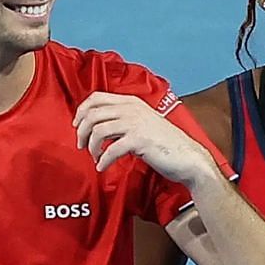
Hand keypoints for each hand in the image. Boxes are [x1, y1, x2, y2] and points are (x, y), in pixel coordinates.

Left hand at [73, 92, 213, 185]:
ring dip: (92, 146)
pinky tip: (103, 167)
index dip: (82, 111)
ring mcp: (135, 123)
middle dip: (82, 131)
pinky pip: (111, 150)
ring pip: (98, 130)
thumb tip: (99, 127)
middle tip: (82, 145)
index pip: (96, 97)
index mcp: (131, 102)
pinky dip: (103, 160)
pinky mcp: (139, 140)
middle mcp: (132, 109)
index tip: (77, 126)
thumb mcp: (143, 123)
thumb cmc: (165, 143)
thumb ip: (123, 120)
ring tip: (95, 157)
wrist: (187, 157)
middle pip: (93, 113)